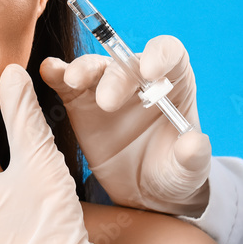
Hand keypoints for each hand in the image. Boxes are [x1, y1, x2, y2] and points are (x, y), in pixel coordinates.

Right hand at [40, 35, 210, 215]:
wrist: (142, 190)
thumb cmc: (171, 172)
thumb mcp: (187, 172)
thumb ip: (193, 158)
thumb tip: (194, 143)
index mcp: (172, 84)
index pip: (169, 53)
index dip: (159, 55)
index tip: (150, 72)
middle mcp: (138, 79)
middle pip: (126, 62)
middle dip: (116, 77)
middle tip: (107, 103)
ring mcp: (105, 88)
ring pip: (94, 67)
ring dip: (83, 69)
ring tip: (73, 81)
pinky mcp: (79, 101)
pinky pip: (66, 82)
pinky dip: (56, 72)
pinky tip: (48, 70)